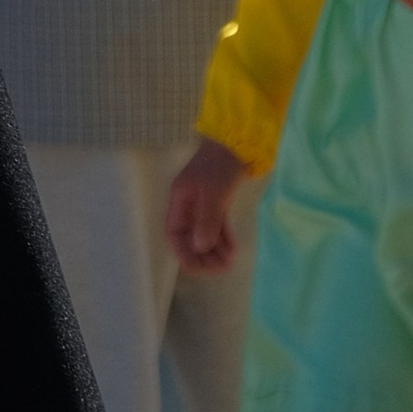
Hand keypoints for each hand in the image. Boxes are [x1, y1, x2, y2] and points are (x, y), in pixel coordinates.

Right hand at [165, 136, 249, 274]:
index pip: (174, 234)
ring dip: (215, 250)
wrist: (239, 141)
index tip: (198, 268)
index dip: (183, 253)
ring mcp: (203, 203)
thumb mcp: (212, 193)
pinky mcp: (218, 201)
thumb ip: (206, 220)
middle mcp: (188, 204)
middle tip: (219, 270)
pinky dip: (224, 238)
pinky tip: (233, 250)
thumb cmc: (220, 164)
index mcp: (179, 200)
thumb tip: (199, 248)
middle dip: (202, 256)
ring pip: (205, 233)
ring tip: (229, 264)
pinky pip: (217, 225)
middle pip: (189, 237)